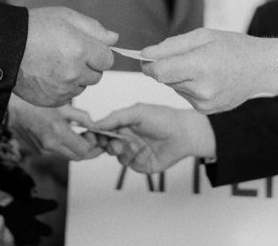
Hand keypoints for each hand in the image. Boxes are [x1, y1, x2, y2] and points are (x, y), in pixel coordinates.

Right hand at [7, 94, 102, 159]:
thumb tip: (93, 124)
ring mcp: (44, 151)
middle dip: (89, 150)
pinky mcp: (40, 152)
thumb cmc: (34, 103)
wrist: (12, 110)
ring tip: (83, 136)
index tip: (97, 137)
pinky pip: (58, 153)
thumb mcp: (62, 105)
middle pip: (77, 157)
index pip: (83, 150)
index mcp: (58, 132)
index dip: (93, 146)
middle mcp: (51, 145)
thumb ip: (80, 116)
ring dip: (77, 149)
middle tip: (94, 140)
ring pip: (68, 156)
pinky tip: (69, 136)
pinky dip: (66, 147)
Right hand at [14, 7, 116, 106]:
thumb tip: (114, 39)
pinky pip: (67, 97)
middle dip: (88, 65)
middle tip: (69, 53)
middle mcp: (74, 72)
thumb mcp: (66, 17)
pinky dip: (63, 88)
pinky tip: (49, 75)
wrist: (5, 48)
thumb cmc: (34, 29)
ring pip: (82, 86)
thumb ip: (94, 28)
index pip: (108, 59)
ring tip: (56, 63)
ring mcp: (62, 89)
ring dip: (76, 78)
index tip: (87, 47)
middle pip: (97, 75)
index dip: (99, 52)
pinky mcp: (52, 101)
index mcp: (80, 50)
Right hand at [92, 103, 214, 172]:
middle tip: (117, 144)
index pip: (103, 131)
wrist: (184, 133)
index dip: (96, 135)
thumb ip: (116, 118)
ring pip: (118, 157)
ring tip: (135, 145)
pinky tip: (146, 150)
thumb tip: (95, 124)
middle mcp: (126, 139)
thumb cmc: (163, 118)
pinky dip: (137, 157)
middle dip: (109, 145)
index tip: (93, 136)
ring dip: (125, 151)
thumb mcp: (137, 112)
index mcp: (123, 124)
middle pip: (107, 146)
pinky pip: (131, 164)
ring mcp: (134, 152)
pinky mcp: (142, 164)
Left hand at [139, 29, 277, 112]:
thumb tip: (145, 54)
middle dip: (165, 67)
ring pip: (174, 87)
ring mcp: (204, 103)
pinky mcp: (206, 111)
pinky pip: (185, 96)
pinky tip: (206, 78)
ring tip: (200, 66)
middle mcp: (201, 89)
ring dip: (178, 76)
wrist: (261, 69)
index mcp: (200, 66)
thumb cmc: (234, 47)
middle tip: (183, 56)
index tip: (146, 57)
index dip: (148, 64)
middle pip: (164, 79)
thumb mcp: (202, 36)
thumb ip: (170, 46)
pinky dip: (189, 86)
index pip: (158, 71)